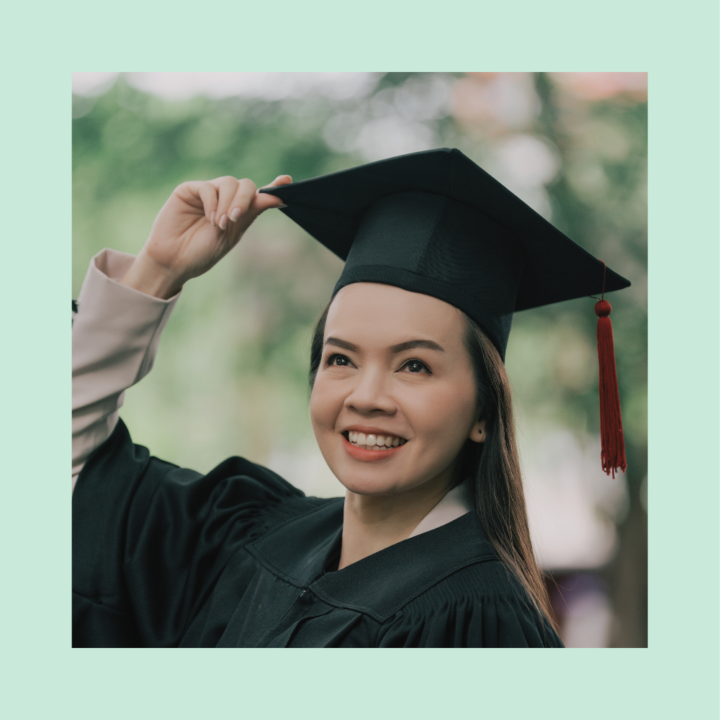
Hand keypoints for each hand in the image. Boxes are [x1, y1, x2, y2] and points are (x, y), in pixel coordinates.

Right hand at [120, 174, 291, 297]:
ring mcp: (208, 193)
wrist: (174, 261)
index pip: (259, 195)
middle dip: (246, 200)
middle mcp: (225, 199)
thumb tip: (276, 197)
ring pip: (229, 183)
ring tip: (220, 224)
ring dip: (229, 203)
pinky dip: (213, 203)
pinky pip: (208, 187)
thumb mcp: (232, 234)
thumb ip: (251, 214)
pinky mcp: (190, 190)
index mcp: (239, 211)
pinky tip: (210, 218)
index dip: (273, 187)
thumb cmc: (202, 252)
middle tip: (235, 218)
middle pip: (246, 185)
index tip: (287, 181)